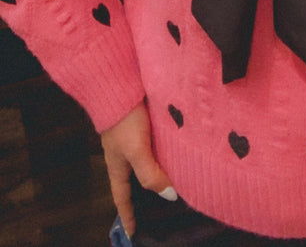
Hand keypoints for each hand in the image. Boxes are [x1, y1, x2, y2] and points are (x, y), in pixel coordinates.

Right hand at [101, 102, 176, 237]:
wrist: (119, 83)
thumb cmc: (124, 121)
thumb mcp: (136, 150)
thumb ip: (150, 173)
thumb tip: (170, 195)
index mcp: (117, 164)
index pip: (122, 196)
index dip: (128, 214)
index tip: (132, 233)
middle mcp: (124, 153)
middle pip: (134, 179)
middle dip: (144, 193)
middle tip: (156, 206)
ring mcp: (132, 136)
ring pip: (146, 160)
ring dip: (157, 170)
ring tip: (174, 179)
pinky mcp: (141, 122)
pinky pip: (154, 143)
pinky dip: (163, 151)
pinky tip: (177, 150)